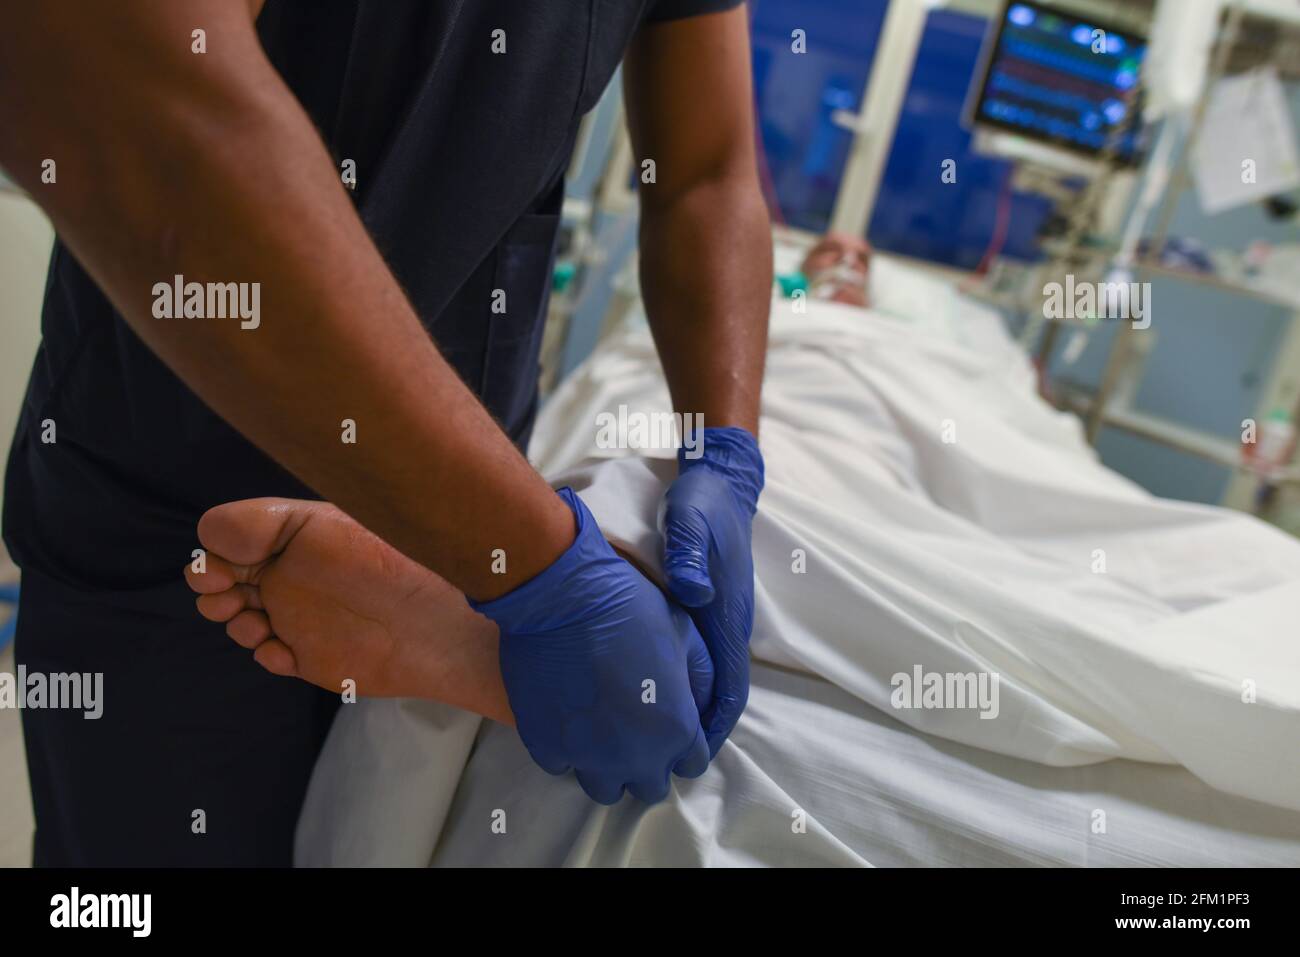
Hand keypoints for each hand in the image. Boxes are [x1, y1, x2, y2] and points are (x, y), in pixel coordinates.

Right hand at [470, 487, 714, 804]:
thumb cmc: (632, 608)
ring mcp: (586, 756)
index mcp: (675, 730)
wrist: (563, 595)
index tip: (669, 720)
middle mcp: (633, 756)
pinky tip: (571, 718)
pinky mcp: (546, 746)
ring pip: (606, 790)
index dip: (684, 743)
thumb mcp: (687, 636)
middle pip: (650, 787)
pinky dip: (569, 750)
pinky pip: (563, 767)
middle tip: (637, 727)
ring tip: (603, 731)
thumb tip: (704, 709)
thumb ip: (705, 681)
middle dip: (650, 763)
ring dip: (610, 767)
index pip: (692, 764)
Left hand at [662, 426, 763, 755]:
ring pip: (705, 680)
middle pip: (718, 694)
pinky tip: (648, 694)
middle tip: (663, 761)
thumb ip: (689, 555)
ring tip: (650, 740)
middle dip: (696, 732)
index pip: (729, 687)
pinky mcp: (701, 610)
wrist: (716, 482)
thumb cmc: (702, 506)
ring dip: (686, 712)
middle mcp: (725, 624)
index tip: (691, 755)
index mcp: (726, 616)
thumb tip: (690, 591)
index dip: (712, 725)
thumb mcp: (691, 523)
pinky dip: (677, 686)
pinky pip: (693, 660)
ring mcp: (715, 619)